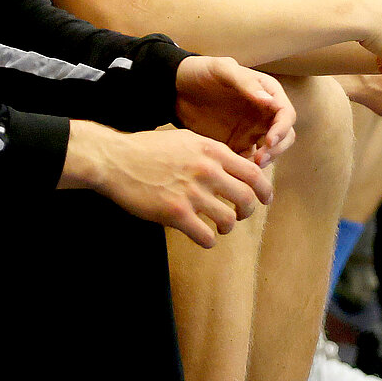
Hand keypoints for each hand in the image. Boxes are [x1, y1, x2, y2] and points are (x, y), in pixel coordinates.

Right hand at [66, 122, 271, 247]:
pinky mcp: (176, 213)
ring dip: (228, 227)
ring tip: (219, 226)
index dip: (264, 190)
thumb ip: (211, 153)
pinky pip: (206, 236)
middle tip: (240, 215)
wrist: (115, 160)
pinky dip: (209, 241)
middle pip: (246, 198)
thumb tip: (234, 165)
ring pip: (228, 220)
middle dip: (248, 211)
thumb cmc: (148, 149)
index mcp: (212, 151)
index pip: (253, 173)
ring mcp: (192, 193)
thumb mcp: (186, 139)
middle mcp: (207, 171)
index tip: (265, 200)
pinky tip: (203, 237)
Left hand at [175, 55, 295, 166]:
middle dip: (277, 149)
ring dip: (266, 160)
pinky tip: (235, 168)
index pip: (286, 114)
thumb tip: (270, 101)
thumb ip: (246, 83)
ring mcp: (252, 130)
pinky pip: (249, 159)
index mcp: (267, 93)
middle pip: (284, 135)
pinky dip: (247, 166)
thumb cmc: (201, 72)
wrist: (176, 88)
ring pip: (271, 150)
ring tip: (249, 166)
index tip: (269, 141)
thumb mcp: (222, 70)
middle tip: (260, 159)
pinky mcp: (237, 144)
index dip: (281, 129)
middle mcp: (264, 113)